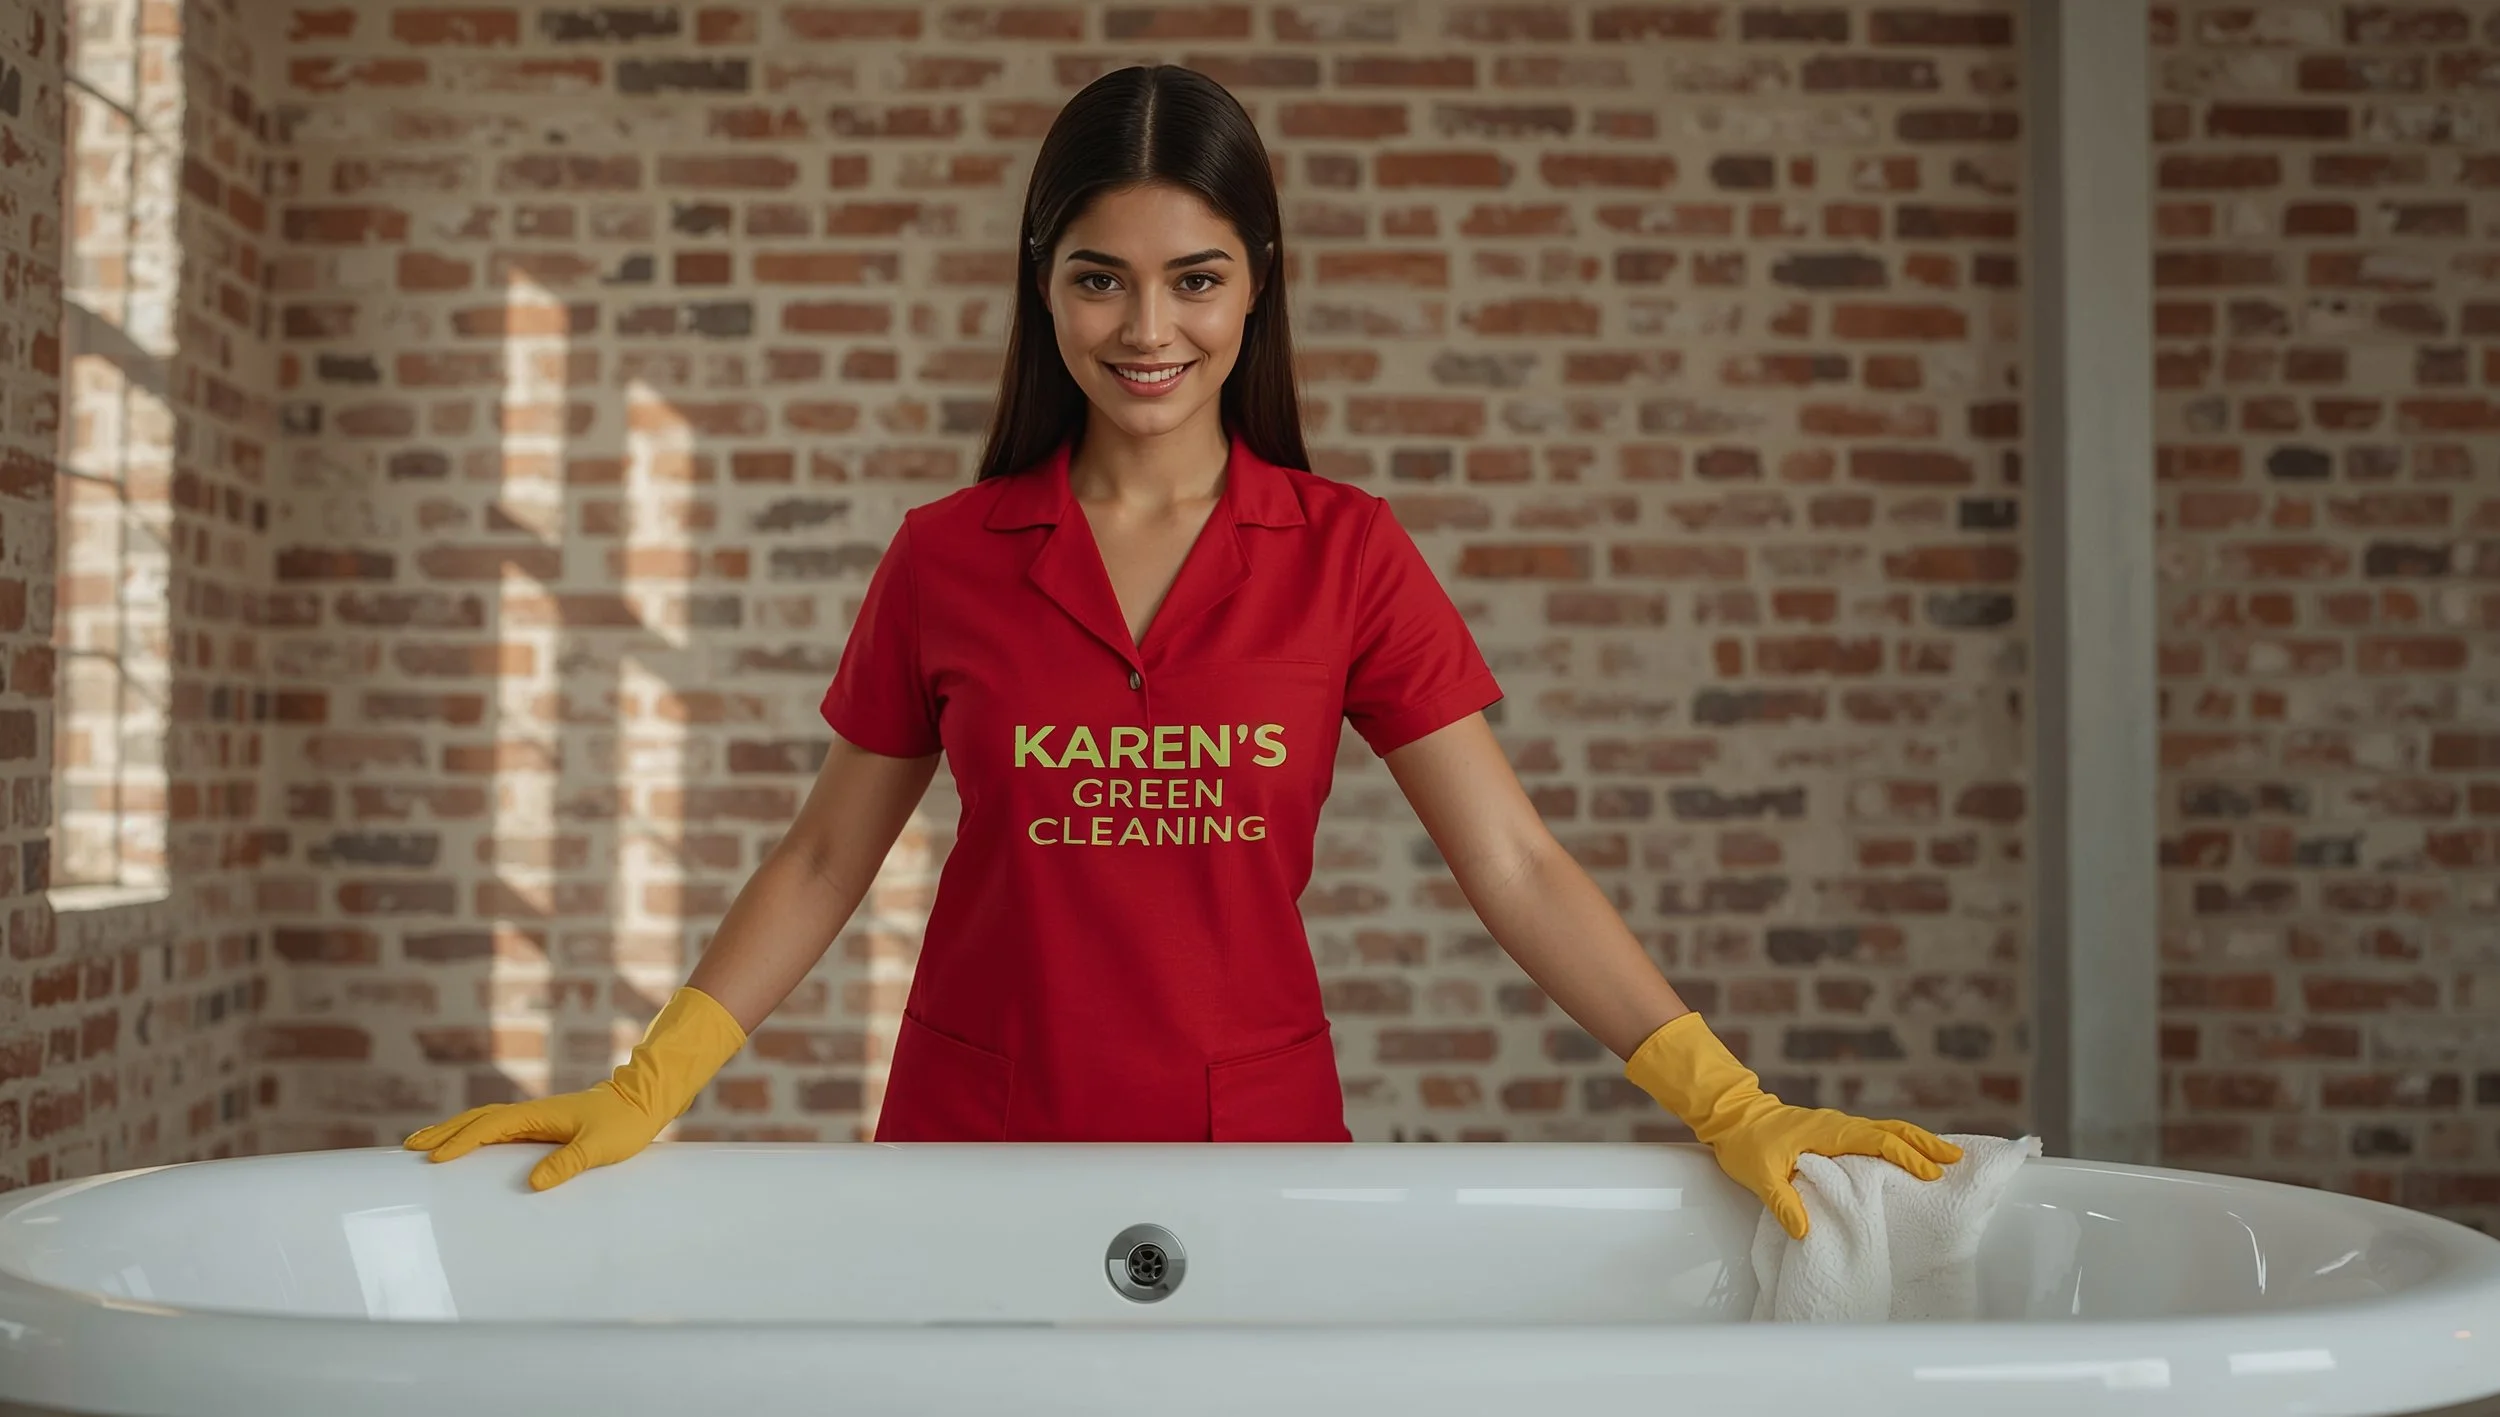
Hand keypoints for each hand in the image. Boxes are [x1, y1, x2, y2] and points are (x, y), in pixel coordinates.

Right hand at [403, 985, 747, 1191]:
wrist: (644, 1101)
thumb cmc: (625, 1125)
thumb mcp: (599, 1146)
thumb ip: (569, 1163)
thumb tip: (535, 1182)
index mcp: (538, 1115)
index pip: (489, 1128)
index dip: (460, 1142)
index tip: (432, 1158)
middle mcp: (531, 1114)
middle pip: (476, 1121)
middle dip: (443, 1133)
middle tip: (409, 1147)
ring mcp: (536, 1119)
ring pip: (485, 1123)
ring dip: (455, 1132)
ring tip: (425, 1145)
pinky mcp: (543, 1127)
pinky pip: (500, 1131)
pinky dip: (476, 1136)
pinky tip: (469, 1148)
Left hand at [1622, 1010, 1961, 1238]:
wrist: (1732, 1116)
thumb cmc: (1745, 1143)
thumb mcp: (1759, 1175)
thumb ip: (1782, 1202)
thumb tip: (1805, 1230)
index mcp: (1827, 1133)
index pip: (1876, 1142)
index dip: (1904, 1156)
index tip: (1930, 1172)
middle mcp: (1838, 1127)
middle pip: (1892, 1132)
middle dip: (1925, 1144)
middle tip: (1957, 1159)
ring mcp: (1838, 1129)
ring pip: (1886, 1132)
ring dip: (1915, 1143)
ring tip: (1945, 1159)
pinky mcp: (1834, 1135)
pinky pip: (1874, 1138)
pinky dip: (1897, 1145)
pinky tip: (1909, 1159)